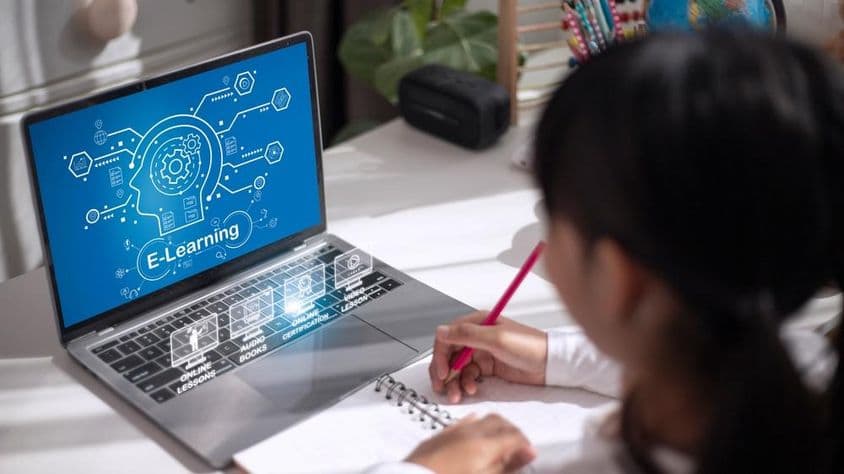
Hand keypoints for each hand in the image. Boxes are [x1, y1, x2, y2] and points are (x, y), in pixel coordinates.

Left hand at [406, 414, 535, 473]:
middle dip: (512, 432)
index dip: (525, 444)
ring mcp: (452, 433)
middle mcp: (469, 433)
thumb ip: (507, 465)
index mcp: (484, 445)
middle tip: (518, 448)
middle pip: (499, 421)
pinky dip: (475, 425)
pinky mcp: (438, 437)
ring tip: (500, 443)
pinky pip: (462, 422)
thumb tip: (528, 453)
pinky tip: (476, 432)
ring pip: (482, 419)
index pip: (514, 435)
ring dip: (495, 427)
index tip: (528, 454)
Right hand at [430, 311, 547, 402]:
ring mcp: (482, 353)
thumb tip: (442, 331)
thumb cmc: (530, 346)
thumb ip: (467, 335)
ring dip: (454, 382)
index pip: (448, 336)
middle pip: (449, 354)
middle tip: (442, 386)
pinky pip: (469, 376)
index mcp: (478, 323)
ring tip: (457, 394)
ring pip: (457, 368)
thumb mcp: (497, 339)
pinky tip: (471, 390)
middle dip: (443, 371)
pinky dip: (466, 384)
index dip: (440, 354)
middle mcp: (477, 337)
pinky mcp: (488, 368)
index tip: (442, 371)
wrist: (551, 365)